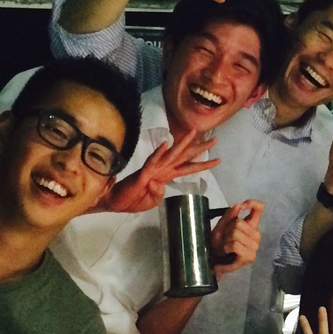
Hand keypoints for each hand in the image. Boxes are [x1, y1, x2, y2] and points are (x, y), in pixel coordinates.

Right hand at [101, 129, 217, 213]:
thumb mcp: (152, 201)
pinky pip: (152, 161)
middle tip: (215, 139)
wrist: (114, 201)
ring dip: (182, 143)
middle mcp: (162, 169)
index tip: (218, 160)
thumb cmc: (132, 200)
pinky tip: (165, 144)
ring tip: (194, 132)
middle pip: (184, 157)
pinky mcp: (143, 172)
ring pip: (171, 154)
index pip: (188, 168)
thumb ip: (159, 193)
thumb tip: (160, 185)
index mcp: (166, 176)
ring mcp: (153, 169)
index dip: (203, 164)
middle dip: (199, 148)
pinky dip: (158, 153)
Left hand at [209, 199, 263, 275]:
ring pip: (236, 234)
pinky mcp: (250, 257)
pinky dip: (227, 247)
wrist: (215, 259)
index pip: (259, 208)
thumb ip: (229, 215)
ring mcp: (254, 247)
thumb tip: (238, 205)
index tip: (242, 206)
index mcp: (251, 224)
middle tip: (226, 237)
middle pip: (240, 223)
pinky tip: (228, 251)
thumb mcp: (221, 225)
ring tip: (226, 245)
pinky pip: (235, 245)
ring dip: (226, 239)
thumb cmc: (220, 242)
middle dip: (228, 229)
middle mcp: (256, 234)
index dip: (251, 203)